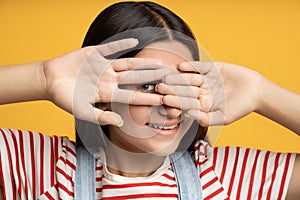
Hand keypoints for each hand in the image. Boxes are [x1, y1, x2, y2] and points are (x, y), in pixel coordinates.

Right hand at [43, 39, 167, 125]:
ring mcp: (104, 66)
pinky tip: (135, 42)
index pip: (132, 96)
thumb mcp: (82, 111)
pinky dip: (121, 44)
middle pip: (135, 79)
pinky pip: (111, 48)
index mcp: (108, 94)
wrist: (50, 81)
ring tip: (159, 61)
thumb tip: (120, 122)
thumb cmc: (65, 98)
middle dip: (152, 79)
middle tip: (170, 78)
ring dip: (143, 63)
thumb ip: (101, 117)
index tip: (164, 99)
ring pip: (127, 64)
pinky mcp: (95, 53)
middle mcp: (110, 79)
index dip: (148, 98)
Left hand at [157, 61, 263, 125]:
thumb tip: (188, 115)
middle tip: (159, 87)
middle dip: (173, 89)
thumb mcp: (224, 117)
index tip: (164, 99)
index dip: (175, 101)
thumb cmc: (241, 108)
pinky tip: (180, 66)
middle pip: (185, 90)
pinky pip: (199, 67)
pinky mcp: (212, 68)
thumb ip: (206, 118)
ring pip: (190, 78)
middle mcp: (201, 92)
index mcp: (201, 105)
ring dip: (178, 77)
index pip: (186, 103)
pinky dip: (191, 66)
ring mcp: (206, 80)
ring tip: (167, 76)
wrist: (257, 92)